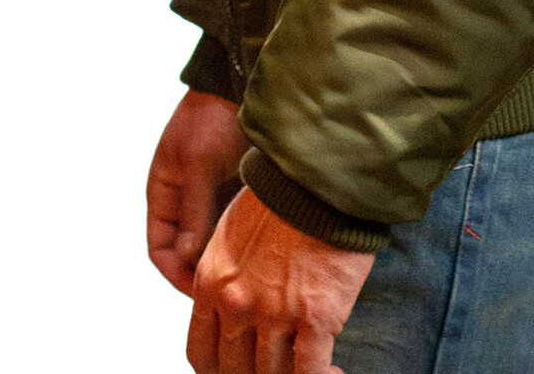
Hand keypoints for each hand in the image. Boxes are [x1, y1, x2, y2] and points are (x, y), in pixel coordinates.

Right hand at [147, 88, 251, 295]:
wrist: (240, 79)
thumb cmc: (212, 117)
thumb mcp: (199, 164)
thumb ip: (192, 211)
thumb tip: (184, 258)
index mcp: (163, 191)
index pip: (159, 249)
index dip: (175, 274)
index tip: (201, 291)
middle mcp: (184, 195)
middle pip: (187, 247)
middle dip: (205, 267)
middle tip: (233, 286)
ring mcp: (209, 189)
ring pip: (213, 235)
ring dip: (227, 251)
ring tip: (251, 269)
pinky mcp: (234, 182)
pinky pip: (233, 218)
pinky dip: (243, 231)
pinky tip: (263, 242)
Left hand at [187, 185, 374, 373]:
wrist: (322, 178)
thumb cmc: (282, 197)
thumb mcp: (233, 232)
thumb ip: (226, 275)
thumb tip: (232, 307)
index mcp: (211, 283)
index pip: (201, 353)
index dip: (219, 370)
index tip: (238, 367)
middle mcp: (236, 305)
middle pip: (235, 371)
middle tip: (277, 366)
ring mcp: (274, 314)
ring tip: (310, 368)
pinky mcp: (315, 317)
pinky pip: (309, 373)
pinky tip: (333, 370)